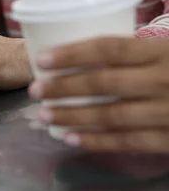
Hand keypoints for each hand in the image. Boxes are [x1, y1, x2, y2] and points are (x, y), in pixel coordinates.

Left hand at [29, 37, 168, 151]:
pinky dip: (97, 140)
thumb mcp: (168, 53)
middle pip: (104, 82)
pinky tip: (70, 138)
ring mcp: (168, 112)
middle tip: (35, 90)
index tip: (42, 59)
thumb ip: (137, 54)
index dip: (73, 53)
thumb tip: (82, 53)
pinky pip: (128, 141)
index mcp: (161, 52)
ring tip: (45, 115)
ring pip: (111, 115)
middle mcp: (163, 81)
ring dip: (72, 116)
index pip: (110, 49)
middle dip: (64, 87)